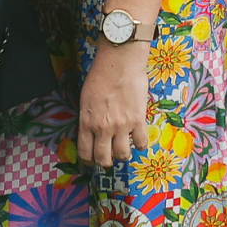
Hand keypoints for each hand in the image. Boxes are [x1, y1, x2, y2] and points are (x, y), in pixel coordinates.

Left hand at [78, 42, 151, 167]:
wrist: (119, 64)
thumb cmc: (99, 77)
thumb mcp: (85, 100)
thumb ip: (88, 118)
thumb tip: (91, 132)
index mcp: (86, 122)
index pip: (85, 152)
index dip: (88, 161)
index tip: (92, 161)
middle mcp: (102, 128)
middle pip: (104, 159)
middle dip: (105, 162)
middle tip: (108, 158)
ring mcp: (121, 126)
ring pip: (123, 155)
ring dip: (123, 155)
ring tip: (124, 148)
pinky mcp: (138, 121)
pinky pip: (141, 143)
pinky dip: (140, 144)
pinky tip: (138, 137)